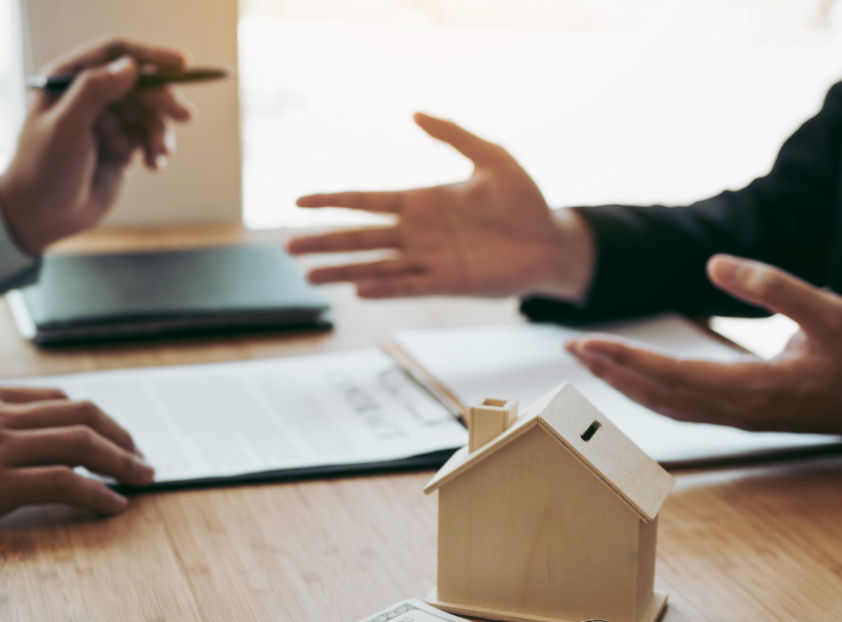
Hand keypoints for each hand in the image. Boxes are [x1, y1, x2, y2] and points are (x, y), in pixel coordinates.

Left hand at [0, 38, 195, 254]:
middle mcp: (90, 96)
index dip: (150, 54)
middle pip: (140, 86)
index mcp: (69, 79)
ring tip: (159, 155)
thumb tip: (131, 66)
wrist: (45, 216)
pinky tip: (153, 166)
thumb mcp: (67, 126)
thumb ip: (94, 92)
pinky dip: (157, 152)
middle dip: (163, 101)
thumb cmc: (45, 169)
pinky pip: (150, 140)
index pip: (115, 53)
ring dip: (160, 133)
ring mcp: (108, 123)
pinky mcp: (122, 148)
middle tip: (186, 116)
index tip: (183, 62)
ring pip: (149, 115)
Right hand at [0, 382, 154, 532]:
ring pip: (81, 443)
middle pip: (81, 415)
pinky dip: (97, 493)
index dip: (95, 419)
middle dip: (120, 436)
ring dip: (122, 461)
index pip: (57, 399)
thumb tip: (24, 440)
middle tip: (140, 457)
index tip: (113, 436)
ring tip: (142, 477)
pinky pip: (63, 483)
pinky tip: (114, 504)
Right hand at [287, 112, 594, 300]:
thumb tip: (414, 113)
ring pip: (376, 265)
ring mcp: (430, 260)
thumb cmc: (526, 201)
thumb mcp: (492, 157)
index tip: (300, 202)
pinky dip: (384, 287)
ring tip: (309, 275)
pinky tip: (358, 289)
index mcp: (422, 201)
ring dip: (343, 270)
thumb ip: (453, 134)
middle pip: (361, 237)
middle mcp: (418, 233)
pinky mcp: (447, 283)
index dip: (333, 202)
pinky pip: (408, 285)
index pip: (366, 201)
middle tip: (288, 247)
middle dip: (325, 242)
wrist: (553, 241)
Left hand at [565, 255, 841, 455]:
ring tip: (588, 361)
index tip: (589, 344)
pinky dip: (645, 393)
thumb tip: (713, 264)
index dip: (626, 360)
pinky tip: (630, 379)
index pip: (673, 375)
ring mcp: (734, 418)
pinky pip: (678, 408)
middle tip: (569, 347)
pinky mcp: (736, 416)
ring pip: (663, 406)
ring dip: (622, 384)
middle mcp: (735, 411)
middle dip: (609, 371)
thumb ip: (773, 286)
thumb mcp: (829, 311)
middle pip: (655, 395)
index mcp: (753, 389)